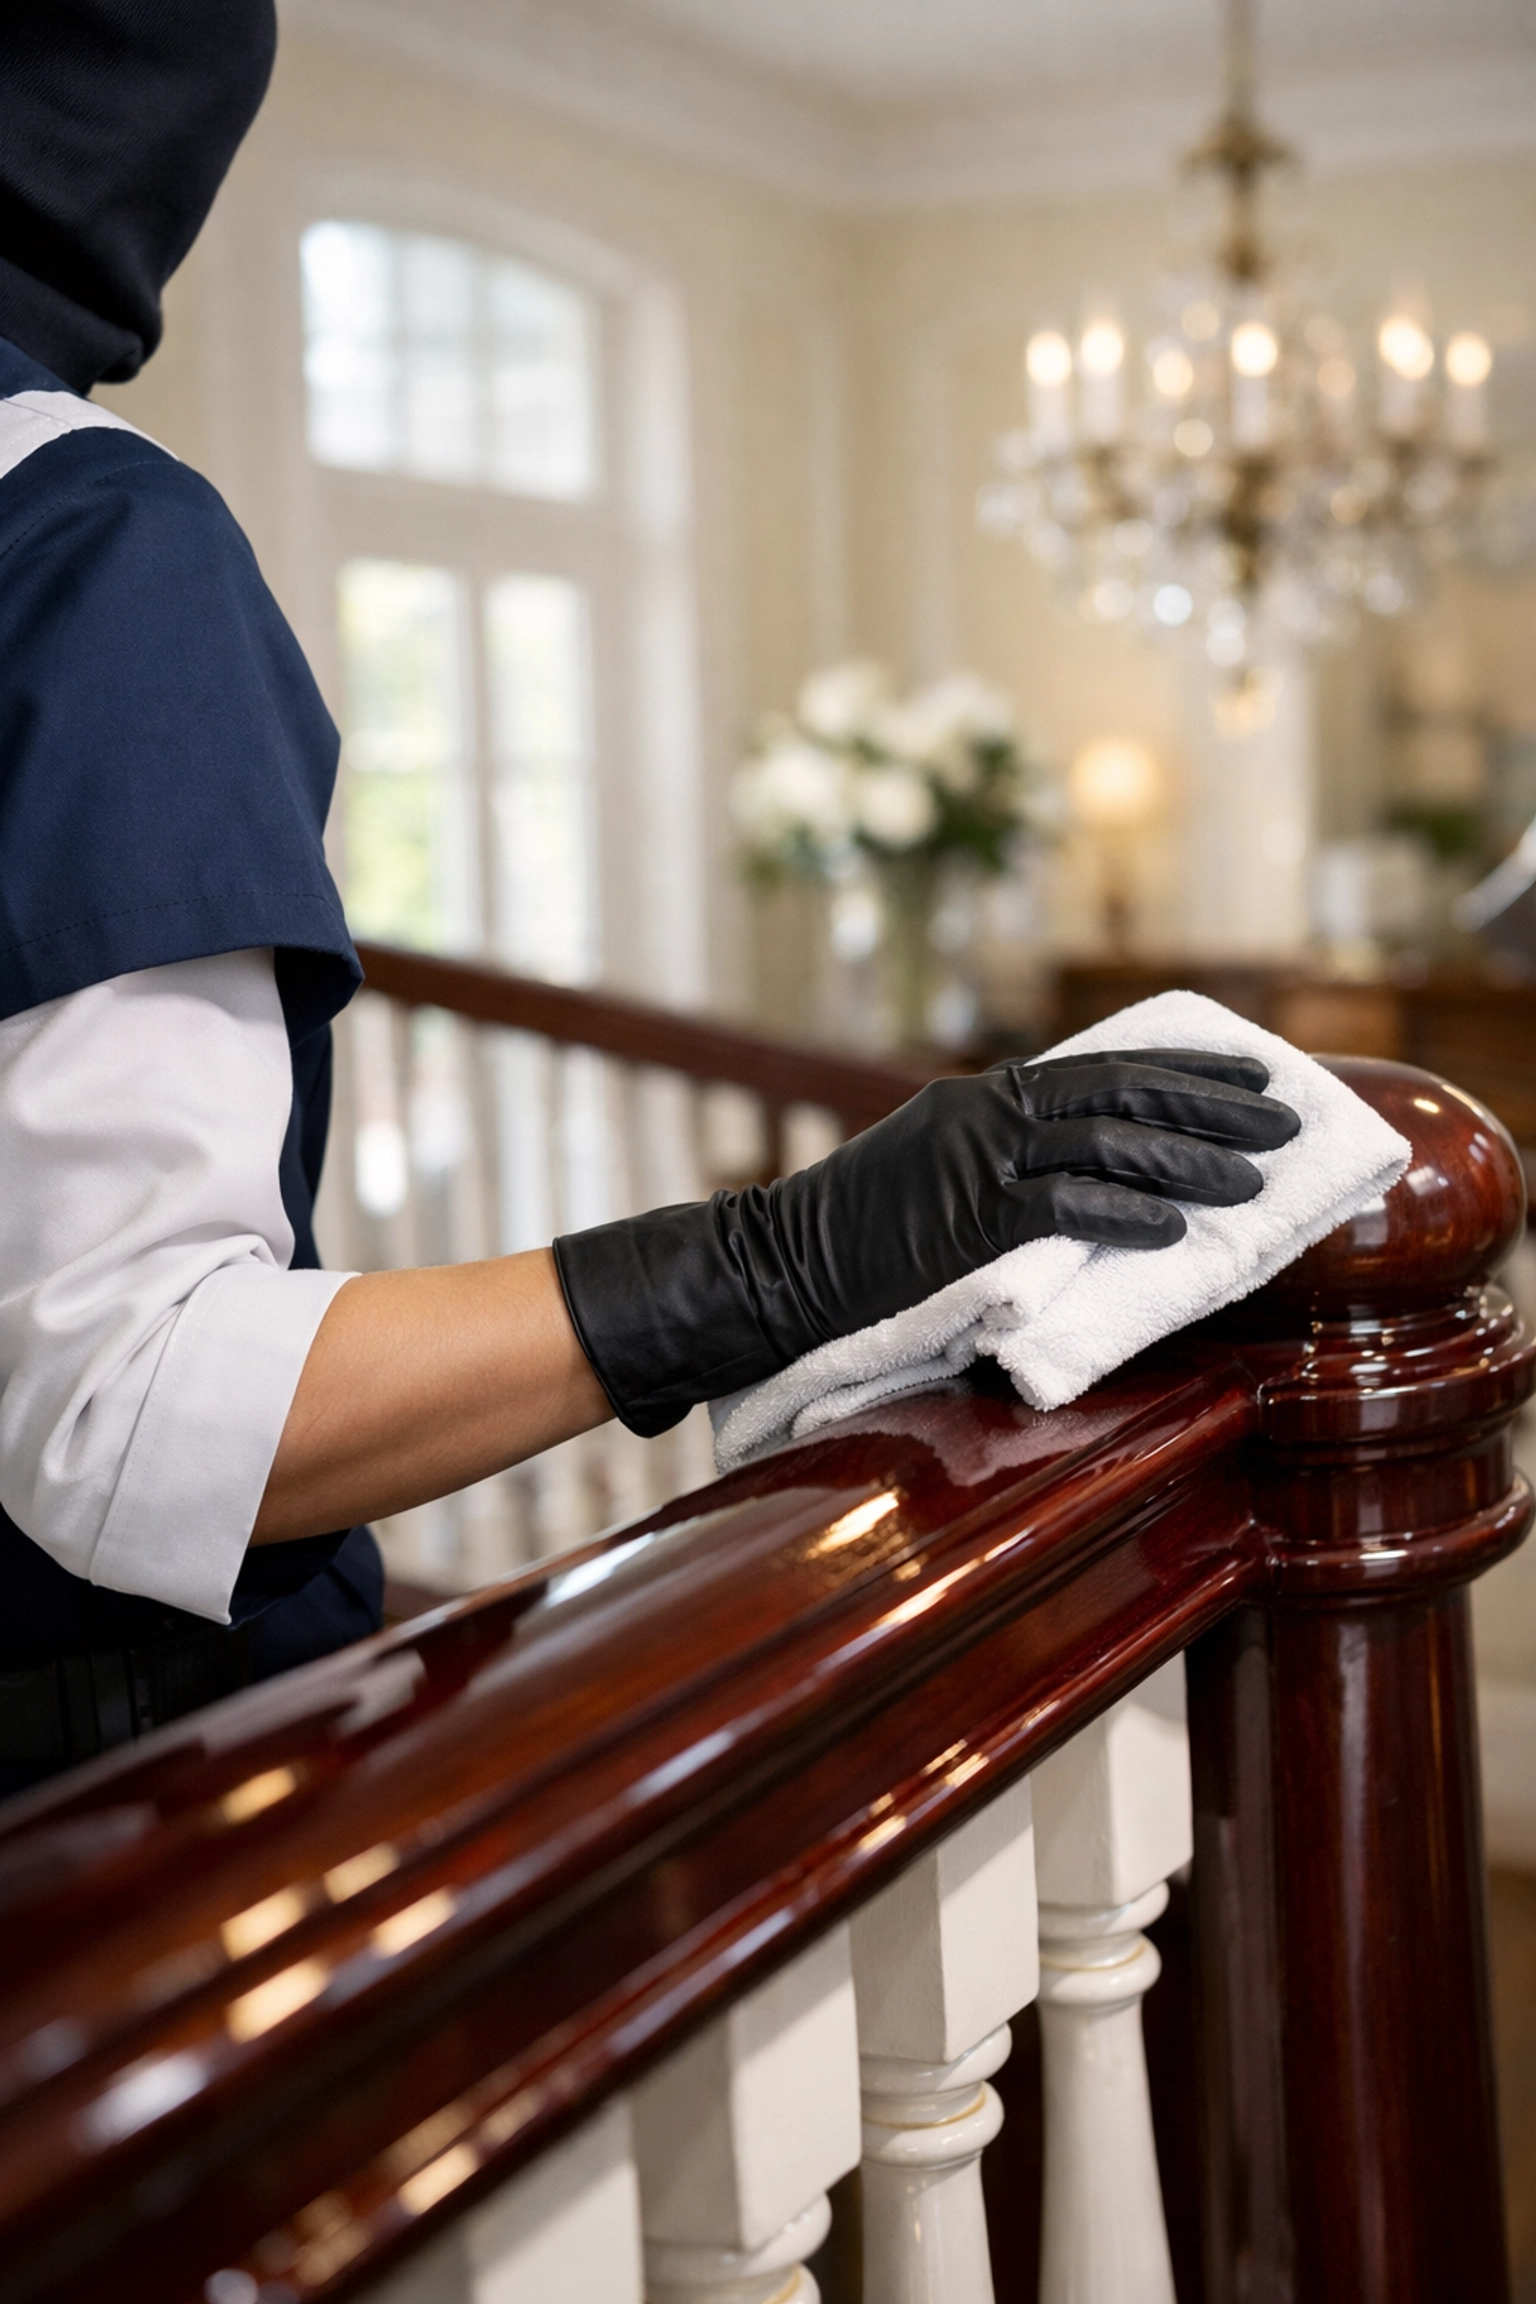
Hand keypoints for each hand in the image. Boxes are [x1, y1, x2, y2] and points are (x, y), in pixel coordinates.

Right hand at [554, 1048, 1300, 1435]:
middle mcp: (985, 1114)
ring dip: (1191, 1160)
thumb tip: (1092, 1181)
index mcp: (983, 1098)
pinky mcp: (963, 1218)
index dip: (1187, 1070)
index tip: (1254, 1076)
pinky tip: (1177, 1227)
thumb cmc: (854, 1243)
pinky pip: (1062, 1206)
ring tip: (1257, 1180)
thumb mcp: (935, 1178)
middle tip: (1286, 1120)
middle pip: (1122, 1093)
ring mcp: (974, 1162)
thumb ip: (1008, 1167)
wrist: (768, 1269)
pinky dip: (1125, 1212)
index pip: (1106, 1069)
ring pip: (1106, 1143)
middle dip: (1213, 1106)